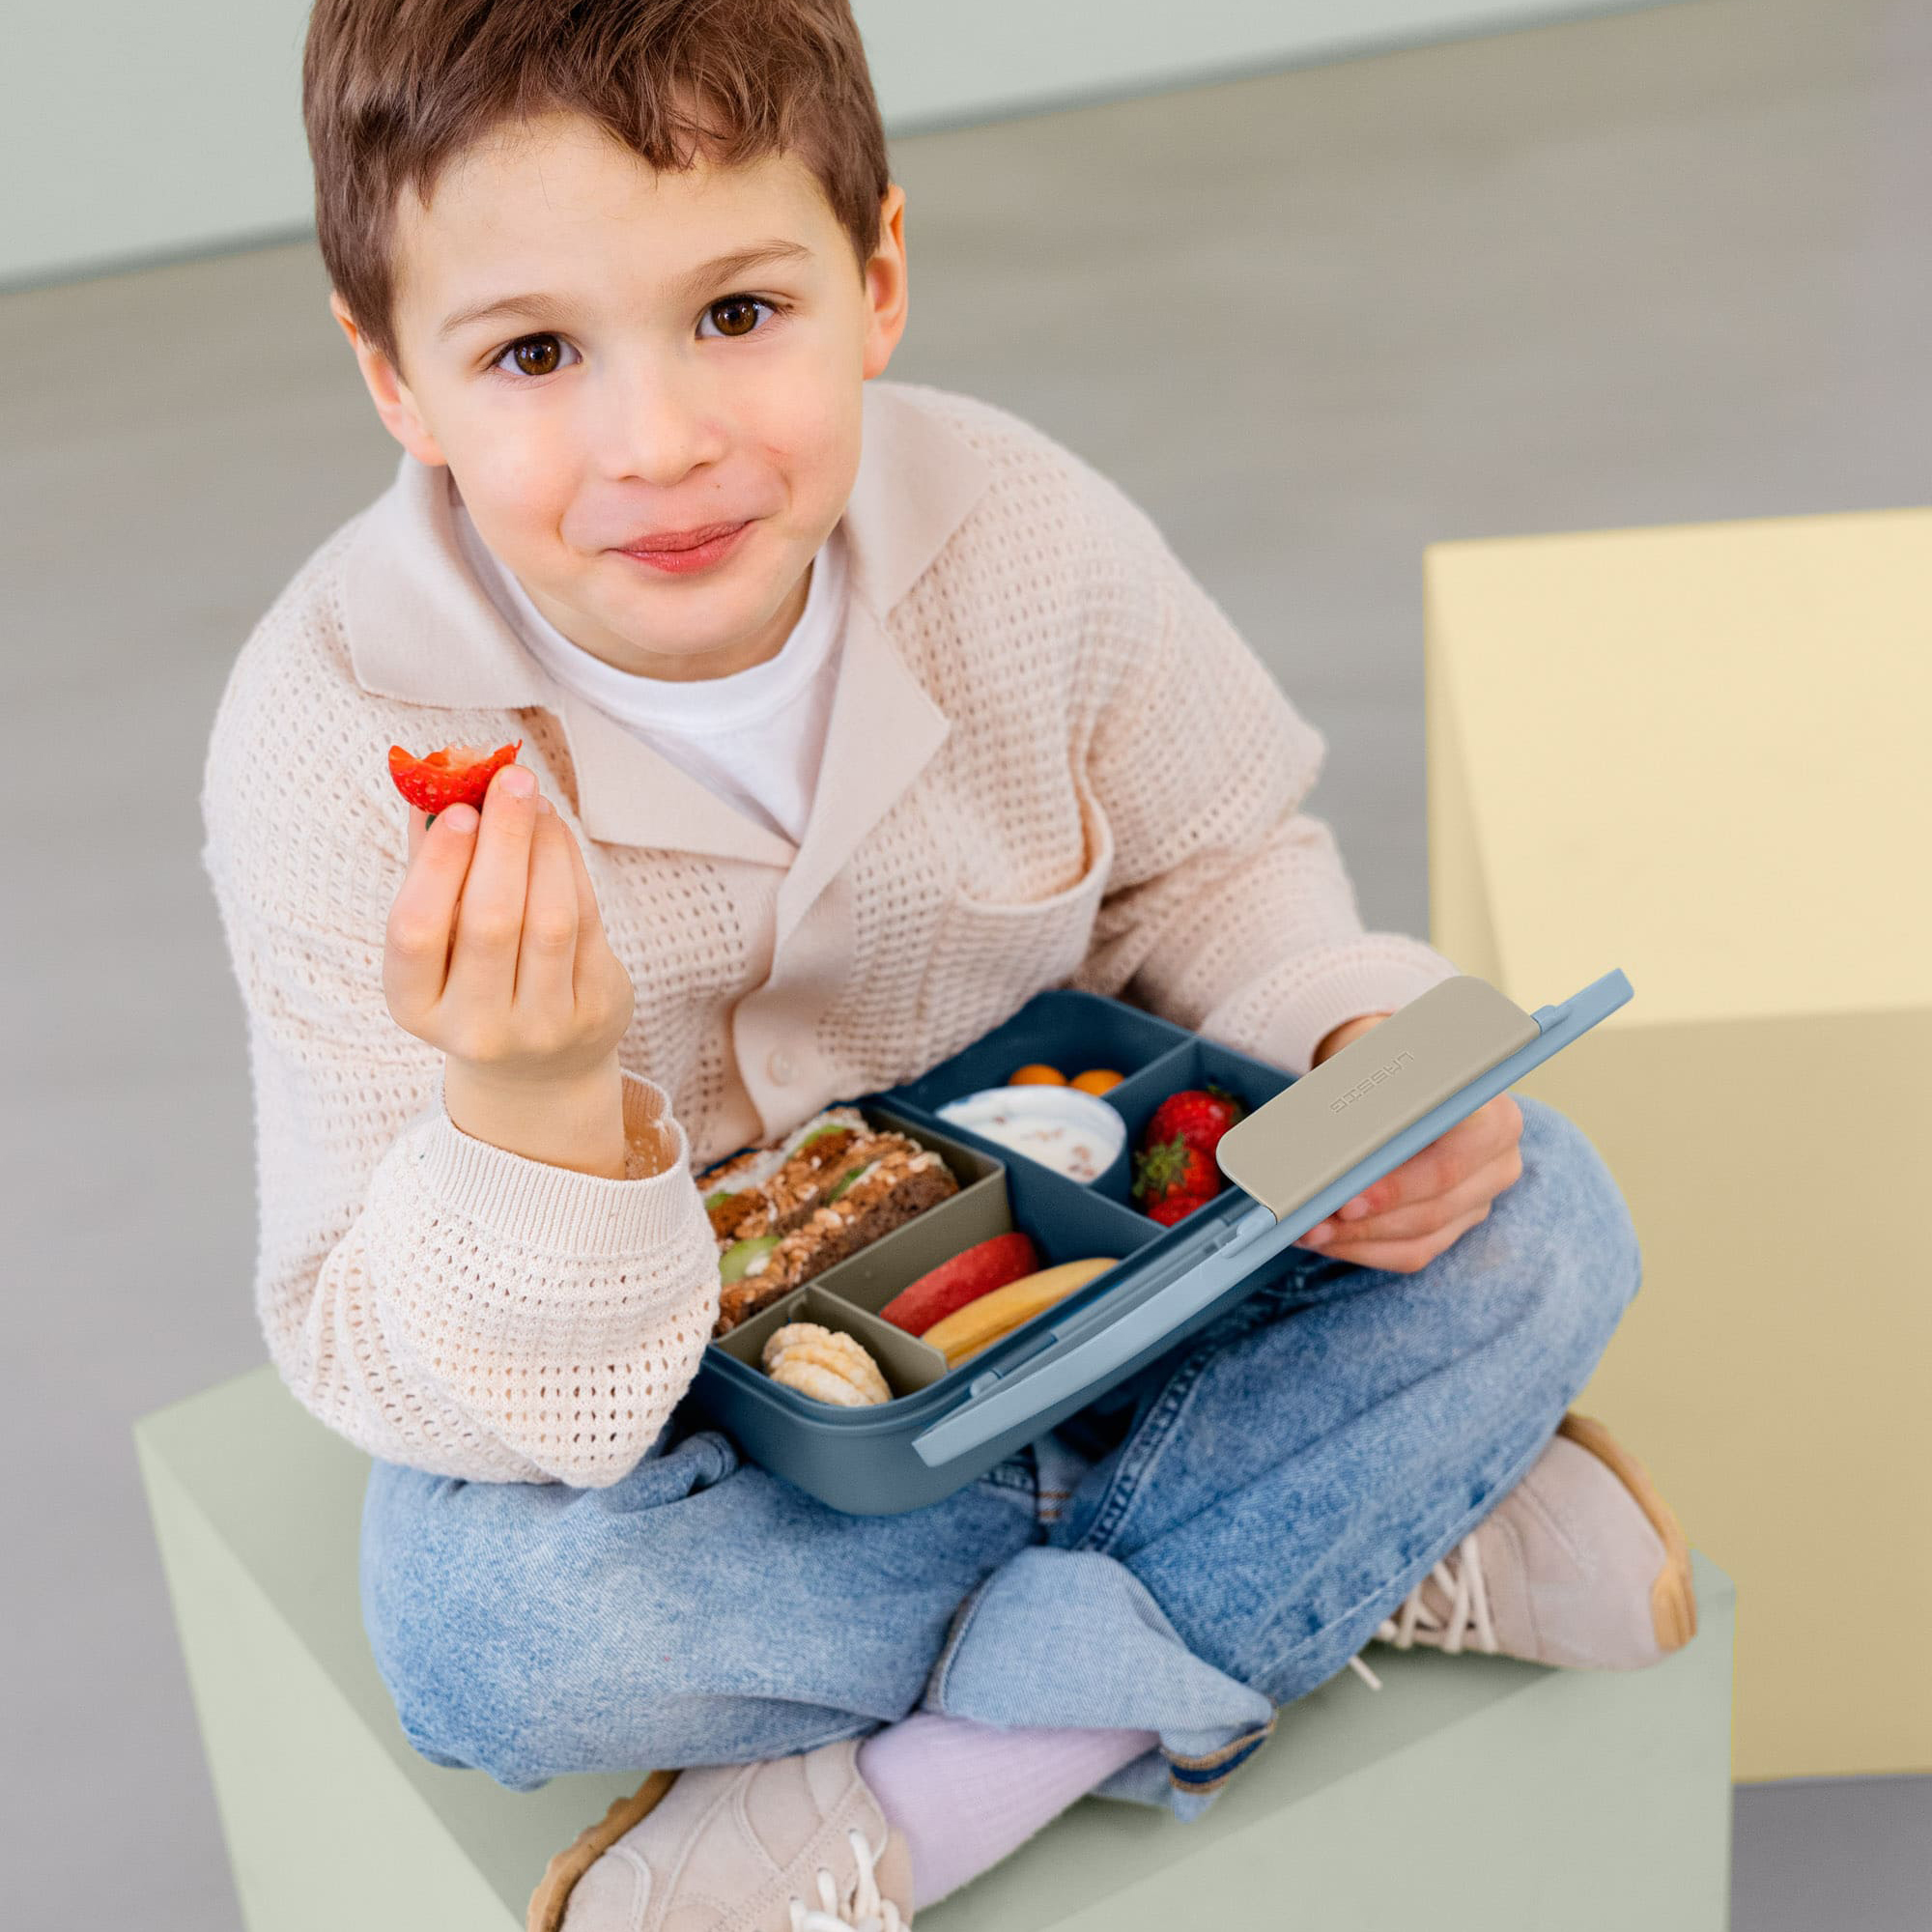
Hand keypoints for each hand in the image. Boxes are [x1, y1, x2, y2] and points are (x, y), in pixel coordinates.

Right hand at [385, 758, 634, 1088]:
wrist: (539, 1065)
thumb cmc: (476, 979)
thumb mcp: (439, 939)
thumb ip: (429, 866)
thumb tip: (434, 786)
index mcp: (415, 1007)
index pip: (415, 934)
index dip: (437, 868)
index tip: (460, 811)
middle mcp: (476, 1028)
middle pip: (491, 922)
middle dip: (503, 840)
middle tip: (510, 779)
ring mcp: (541, 1028)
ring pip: (549, 920)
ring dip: (544, 846)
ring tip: (535, 800)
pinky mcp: (593, 1012)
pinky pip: (587, 924)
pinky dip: (572, 868)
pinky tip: (557, 833)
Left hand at [1298, 1011, 1524, 1272]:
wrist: (1404, 1071)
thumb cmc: (1391, 1062)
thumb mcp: (1382, 1060)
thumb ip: (1369, 1097)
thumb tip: (1331, 1144)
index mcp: (1496, 1117)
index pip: (1448, 1165)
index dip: (1396, 1188)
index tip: (1346, 1200)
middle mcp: (1499, 1164)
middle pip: (1434, 1209)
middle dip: (1366, 1222)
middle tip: (1312, 1222)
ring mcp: (1479, 1200)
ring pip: (1420, 1237)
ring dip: (1356, 1239)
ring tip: (1307, 1231)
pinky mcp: (1456, 1226)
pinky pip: (1411, 1253)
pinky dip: (1363, 1249)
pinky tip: (1326, 1240)